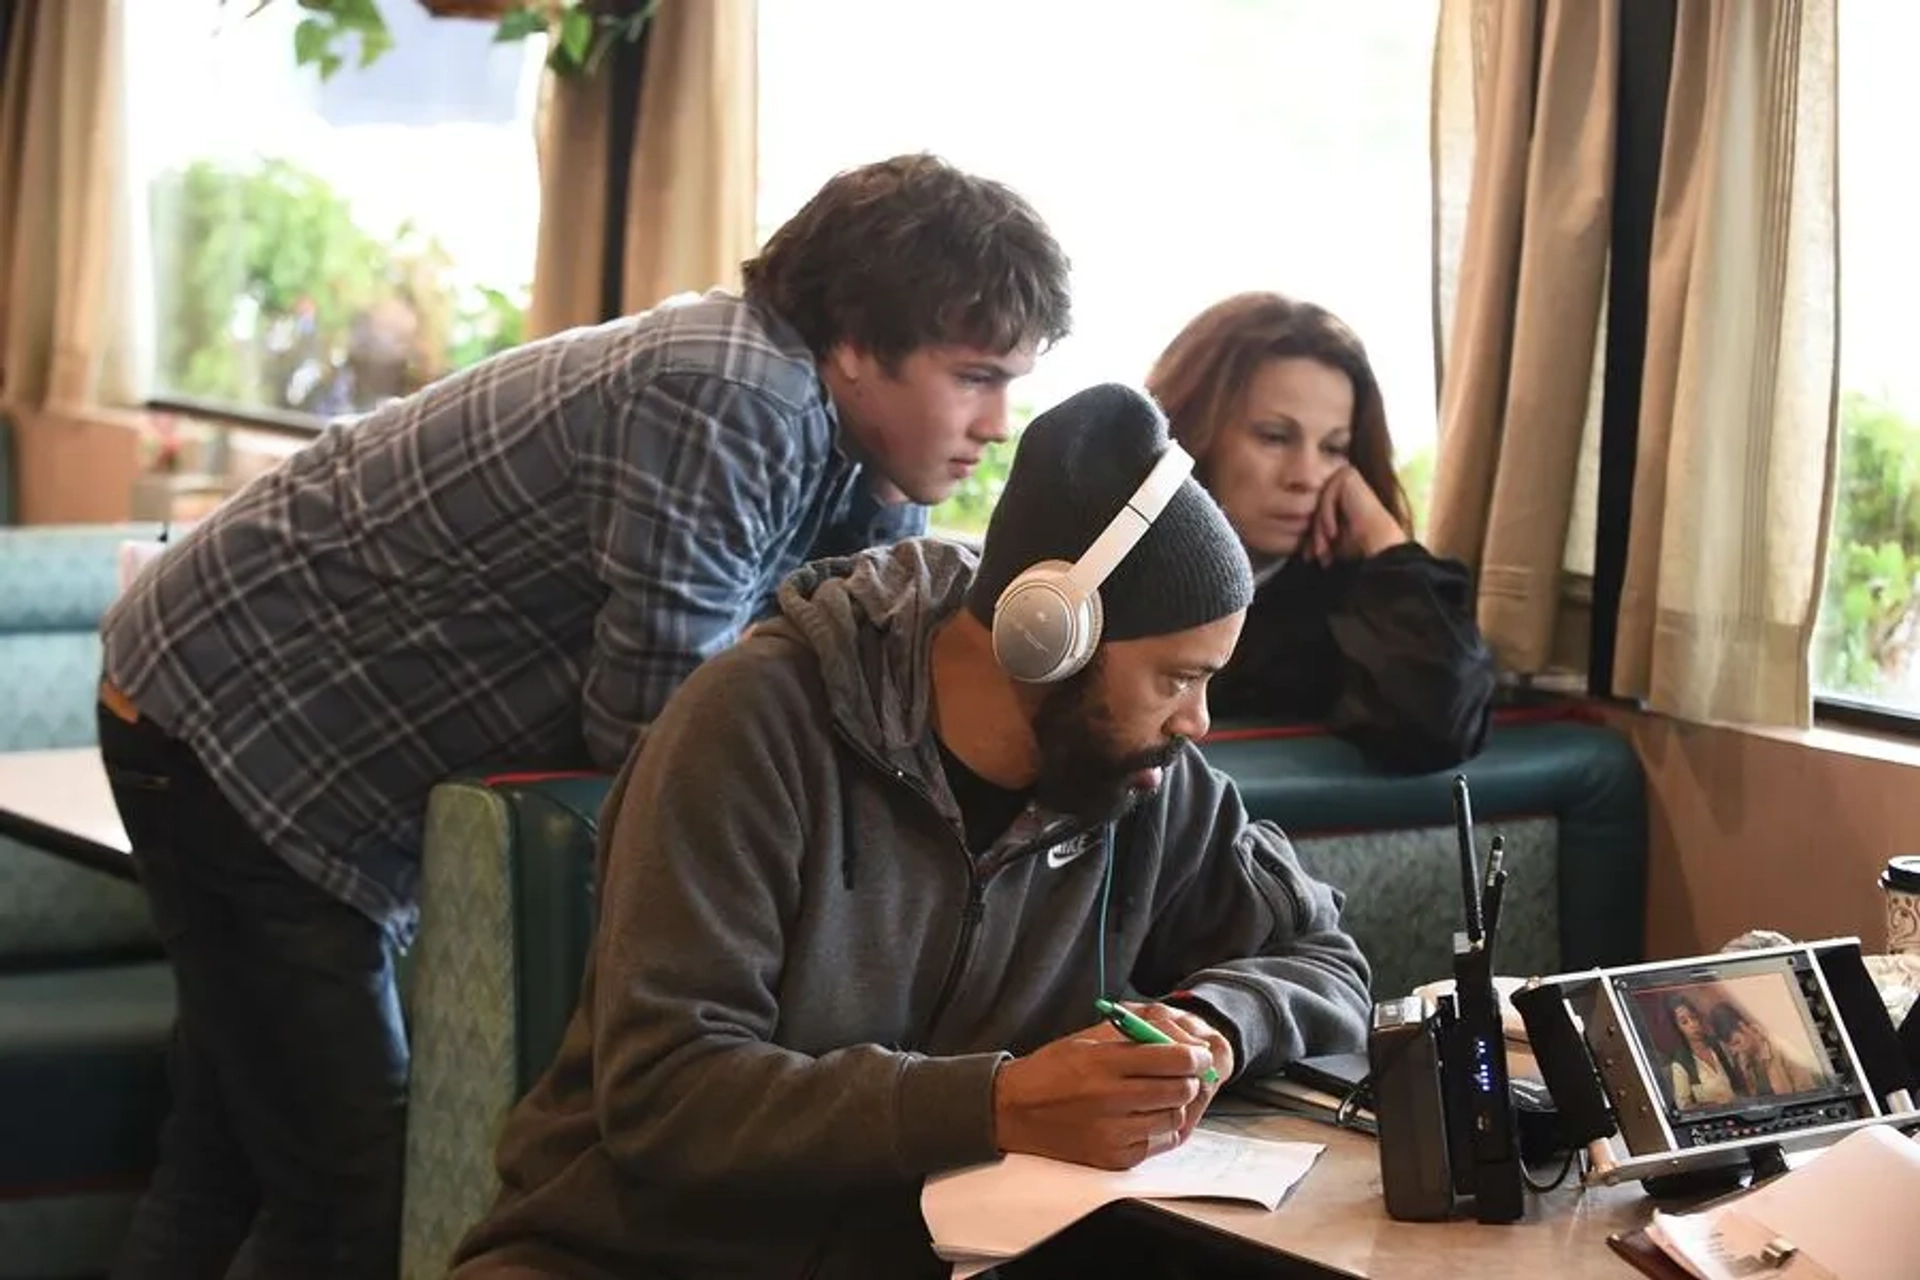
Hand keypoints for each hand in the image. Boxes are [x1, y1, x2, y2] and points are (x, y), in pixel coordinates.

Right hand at [992, 1017, 1216, 1169]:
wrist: (1014, 1111)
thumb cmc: (1052, 1070)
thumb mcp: (1087, 1040)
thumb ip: (1134, 1036)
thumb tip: (1180, 1039)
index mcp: (1104, 1063)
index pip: (1173, 1059)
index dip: (1194, 1056)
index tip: (1197, 1054)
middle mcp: (1110, 1099)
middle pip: (1180, 1089)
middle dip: (1188, 1078)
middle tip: (1181, 1073)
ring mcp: (1113, 1133)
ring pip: (1175, 1117)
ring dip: (1174, 1104)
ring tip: (1156, 1094)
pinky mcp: (1114, 1158)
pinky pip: (1160, 1142)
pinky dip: (1159, 1127)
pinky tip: (1143, 1115)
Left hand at [1306, 467, 1406, 564]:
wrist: (1379, 546)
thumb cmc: (1358, 546)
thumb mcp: (1327, 539)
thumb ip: (1312, 531)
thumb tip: (1293, 541)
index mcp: (1339, 496)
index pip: (1313, 512)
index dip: (1312, 535)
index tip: (1310, 557)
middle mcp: (1342, 482)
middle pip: (1312, 507)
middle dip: (1313, 534)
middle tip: (1317, 555)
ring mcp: (1345, 475)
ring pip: (1317, 503)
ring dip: (1318, 530)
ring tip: (1324, 549)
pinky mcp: (1348, 474)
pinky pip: (1325, 496)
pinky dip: (1327, 516)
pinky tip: (1334, 533)